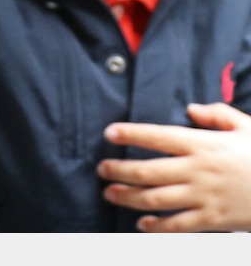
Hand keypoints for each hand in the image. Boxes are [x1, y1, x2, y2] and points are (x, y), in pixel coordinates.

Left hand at [98, 103, 250, 231]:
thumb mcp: (246, 126)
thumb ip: (217, 114)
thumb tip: (190, 109)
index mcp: (203, 144)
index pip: (158, 136)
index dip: (131, 134)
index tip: (109, 132)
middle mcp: (198, 170)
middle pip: (149, 170)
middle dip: (120, 170)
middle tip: (101, 168)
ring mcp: (205, 197)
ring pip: (157, 199)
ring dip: (129, 197)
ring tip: (109, 193)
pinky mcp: (214, 220)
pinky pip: (180, 226)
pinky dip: (157, 228)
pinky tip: (140, 225)